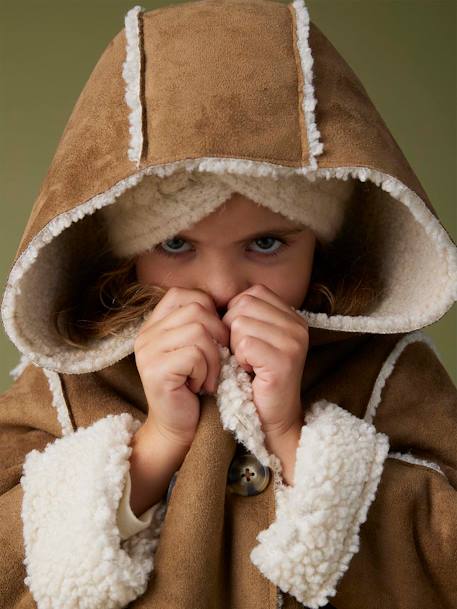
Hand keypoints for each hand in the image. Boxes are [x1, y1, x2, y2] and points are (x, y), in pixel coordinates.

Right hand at [134, 286, 229, 449]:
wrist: (178, 428)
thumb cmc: (195, 386)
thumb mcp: (198, 348)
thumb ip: (204, 323)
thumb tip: (232, 305)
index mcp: (155, 324)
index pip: (185, 295)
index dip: (209, 311)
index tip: (217, 338)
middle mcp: (146, 334)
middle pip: (196, 310)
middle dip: (218, 335)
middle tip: (219, 361)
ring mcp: (148, 351)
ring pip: (198, 331)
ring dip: (213, 357)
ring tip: (208, 376)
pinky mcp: (155, 370)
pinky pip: (195, 354)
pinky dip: (207, 371)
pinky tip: (201, 386)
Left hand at [221, 284, 307, 442]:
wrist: (273, 419)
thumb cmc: (256, 378)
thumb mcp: (255, 339)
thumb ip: (245, 315)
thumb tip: (213, 299)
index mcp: (293, 316)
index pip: (253, 293)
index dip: (236, 313)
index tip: (241, 339)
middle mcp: (297, 325)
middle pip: (244, 304)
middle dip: (232, 329)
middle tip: (243, 354)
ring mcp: (293, 342)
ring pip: (240, 323)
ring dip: (234, 346)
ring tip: (247, 363)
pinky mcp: (284, 360)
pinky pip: (245, 344)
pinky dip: (239, 359)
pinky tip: (249, 371)